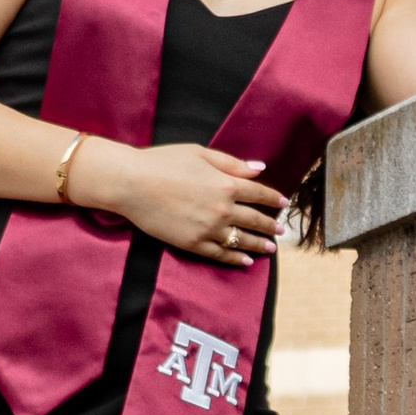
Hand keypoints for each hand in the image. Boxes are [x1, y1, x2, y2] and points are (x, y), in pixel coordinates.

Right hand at [79, 140, 284, 268]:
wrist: (132, 184)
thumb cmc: (163, 162)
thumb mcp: (200, 154)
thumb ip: (232, 163)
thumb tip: (259, 168)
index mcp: (226, 184)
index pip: (259, 193)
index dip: (273, 198)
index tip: (283, 203)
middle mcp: (223, 209)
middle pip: (255, 220)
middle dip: (270, 225)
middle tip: (280, 231)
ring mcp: (209, 229)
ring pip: (242, 240)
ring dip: (259, 244)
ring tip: (270, 248)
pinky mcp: (193, 244)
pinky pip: (220, 254)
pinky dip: (235, 259)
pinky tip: (245, 260)